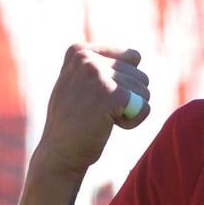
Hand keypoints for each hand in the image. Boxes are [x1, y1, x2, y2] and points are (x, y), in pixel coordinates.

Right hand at [35, 44, 149, 176]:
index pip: (133, 57)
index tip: (96, 96)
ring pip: (144, 91)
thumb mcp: (78, 82)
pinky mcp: (112, 95)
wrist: (58, 153)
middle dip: (128, 98)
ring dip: (129, 110)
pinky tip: (108, 126)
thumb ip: (100, 64)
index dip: (124, 82)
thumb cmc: (73, 120)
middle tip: (97, 112)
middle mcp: (87, 58)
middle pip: (141, 75)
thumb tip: (136, 56)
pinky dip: (133, 121)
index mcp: (79, 51)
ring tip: (100, 118)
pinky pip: (144, 107)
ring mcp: (98, 75)